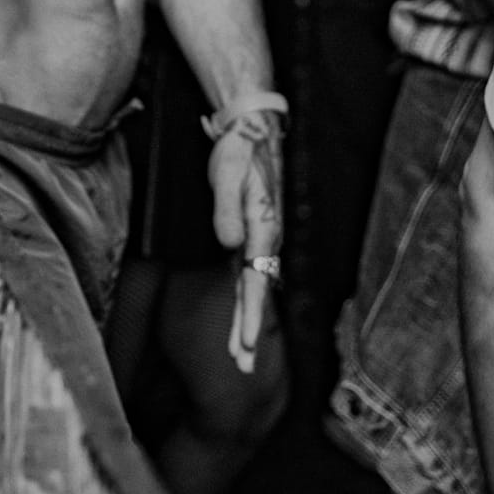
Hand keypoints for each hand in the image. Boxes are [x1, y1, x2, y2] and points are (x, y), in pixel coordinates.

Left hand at [207, 113, 283, 371]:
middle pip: (257, 292)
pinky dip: (246, 300)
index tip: (249, 345)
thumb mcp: (229, 172)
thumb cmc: (239, 149)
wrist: (251, 127)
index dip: (251, 315)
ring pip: (254, 287)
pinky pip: (248, 273)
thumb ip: (227, 208)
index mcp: (262, 226)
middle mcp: (265, 237)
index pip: (256, 280)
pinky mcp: (251, 232)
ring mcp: (259, 237)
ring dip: (247, 321)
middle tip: (245, 366)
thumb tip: (230, 243)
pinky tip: (244, 319)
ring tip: (242, 356)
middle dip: (250, 331)